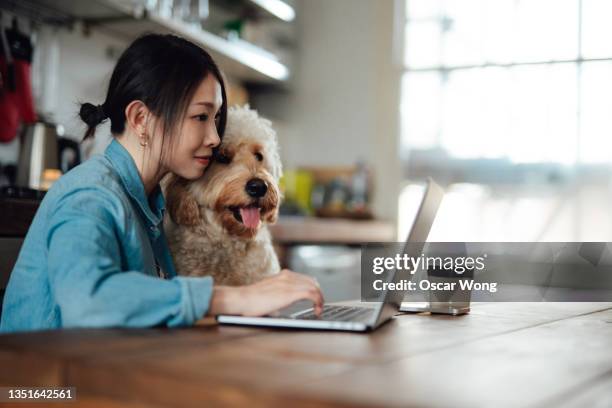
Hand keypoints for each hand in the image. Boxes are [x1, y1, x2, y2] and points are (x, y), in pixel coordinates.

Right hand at [208, 269, 323, 316]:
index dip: (312, 289)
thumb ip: (275, 298)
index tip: (314, 300)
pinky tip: (317, 311)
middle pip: (312, 281)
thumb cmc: (249, 302)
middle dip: (318, 294)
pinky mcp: (290, 292)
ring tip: (319, 310)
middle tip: (319, 306)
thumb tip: (278, 310)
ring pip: (314, 287)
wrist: (241, 299)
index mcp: (282, 275)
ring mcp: (289, 283)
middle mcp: (287, 276)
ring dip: (320, 299)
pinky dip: (318, 302)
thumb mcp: (266, 295)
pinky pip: (312, 294)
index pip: (304, 278)